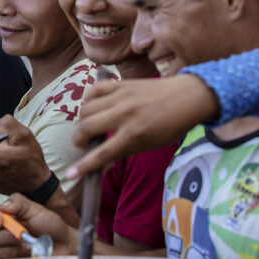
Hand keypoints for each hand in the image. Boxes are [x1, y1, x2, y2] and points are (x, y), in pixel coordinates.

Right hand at [0, 193, 76, 258]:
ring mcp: (4, 243)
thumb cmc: (51, 225)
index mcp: (5, 213)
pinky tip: (27, 249)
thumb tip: (0, 206)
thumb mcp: (36, 209)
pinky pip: (1, 255)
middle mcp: (1, 227)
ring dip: (11, 239)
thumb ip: (18, 202)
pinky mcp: (8, 257)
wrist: (64, 244)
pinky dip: (15, 251)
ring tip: (27, 238)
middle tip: (1, 222)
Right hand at [67, 75, 217, 180]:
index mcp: (135, 134)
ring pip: (85, 109)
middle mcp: (125, 115)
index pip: (103, 154)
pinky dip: (87, 100)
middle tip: (84, 144)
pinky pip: (93, 90)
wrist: (189, 96)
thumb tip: (101, 163)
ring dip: (82, 121)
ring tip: (89, 126)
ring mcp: (121, 97)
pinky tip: (91, 107)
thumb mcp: (150, 145)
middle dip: (78, 140)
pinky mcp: (121, 84)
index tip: (70, 174)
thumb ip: (123, 152)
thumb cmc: (171, 125)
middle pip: (86, 128)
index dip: (84, 166)